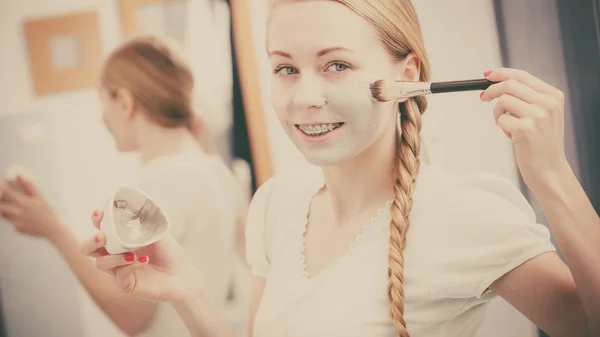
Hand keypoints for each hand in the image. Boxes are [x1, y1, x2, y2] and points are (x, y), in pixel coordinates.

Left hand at [0, 175, 63, 238]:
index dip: (2, 187)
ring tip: (13, 206)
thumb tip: (18, 176)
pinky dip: (14, 218)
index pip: (7, 193)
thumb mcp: (40, 196)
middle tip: (3, 197)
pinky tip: (23, 217)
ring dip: (4, 209)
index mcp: (24, 203)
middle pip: (0, 206)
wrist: (52, 229)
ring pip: (3, 214)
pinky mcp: (18, 229)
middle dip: (0, 200)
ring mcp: (17, 222)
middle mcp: (18, 213)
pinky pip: (12, 222)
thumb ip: (28, 186)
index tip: (1, 184)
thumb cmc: (47, 212)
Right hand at [81, 210, 202, 302]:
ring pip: (101, 263)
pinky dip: (130, 266)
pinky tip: (144, 260)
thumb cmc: (168, 252)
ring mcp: (118, 270)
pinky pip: (119, 275)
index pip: (100, 227)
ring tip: (133, 253)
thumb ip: (143, 220)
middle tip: (102, 237)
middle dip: (92, 241)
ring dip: (114, 257)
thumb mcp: (157, 231)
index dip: (96, 220)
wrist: (182, 274)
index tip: (100, 213)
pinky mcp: (125, 284)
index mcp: (119, 238)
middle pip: (88, 248)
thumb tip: (135, 205)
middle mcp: (114, 254)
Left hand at [481, 68, 569, 188]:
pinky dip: (502, 127)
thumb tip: (499, 83)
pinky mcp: (525, 128)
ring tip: (508, 126)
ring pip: (503, 101)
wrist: (549, 169)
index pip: (522, 75)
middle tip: (482, 98)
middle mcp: (548, 103)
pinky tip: (513, 137)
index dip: (501, 73)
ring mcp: (538, 115)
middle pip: (509, 84)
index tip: (487, 75)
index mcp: (553, 96)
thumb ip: (528, 97)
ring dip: (498, 113)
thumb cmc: (541, 142)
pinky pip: (501, 119)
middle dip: (491, 89)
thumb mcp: (543, 114)